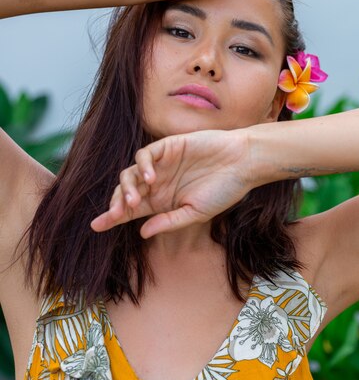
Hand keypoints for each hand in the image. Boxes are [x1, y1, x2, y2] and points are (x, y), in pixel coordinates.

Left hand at [90, 129, 252, 237]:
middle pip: (125, 193)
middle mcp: (157, 183)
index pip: (130, 211)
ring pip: (129, 174)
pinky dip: (142, 165)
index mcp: (162, 202)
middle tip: (116, 215)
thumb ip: (169, 222)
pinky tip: (151, 178)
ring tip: (137, 202)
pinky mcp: (167, 146)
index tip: (95, 227)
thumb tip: (142, 232)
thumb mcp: (196, 213)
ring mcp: (161, 164)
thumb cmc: (224, 190)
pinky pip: (145, 155)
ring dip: (128, 189)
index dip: (112, 218)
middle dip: (116, 205)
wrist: (243, 163)